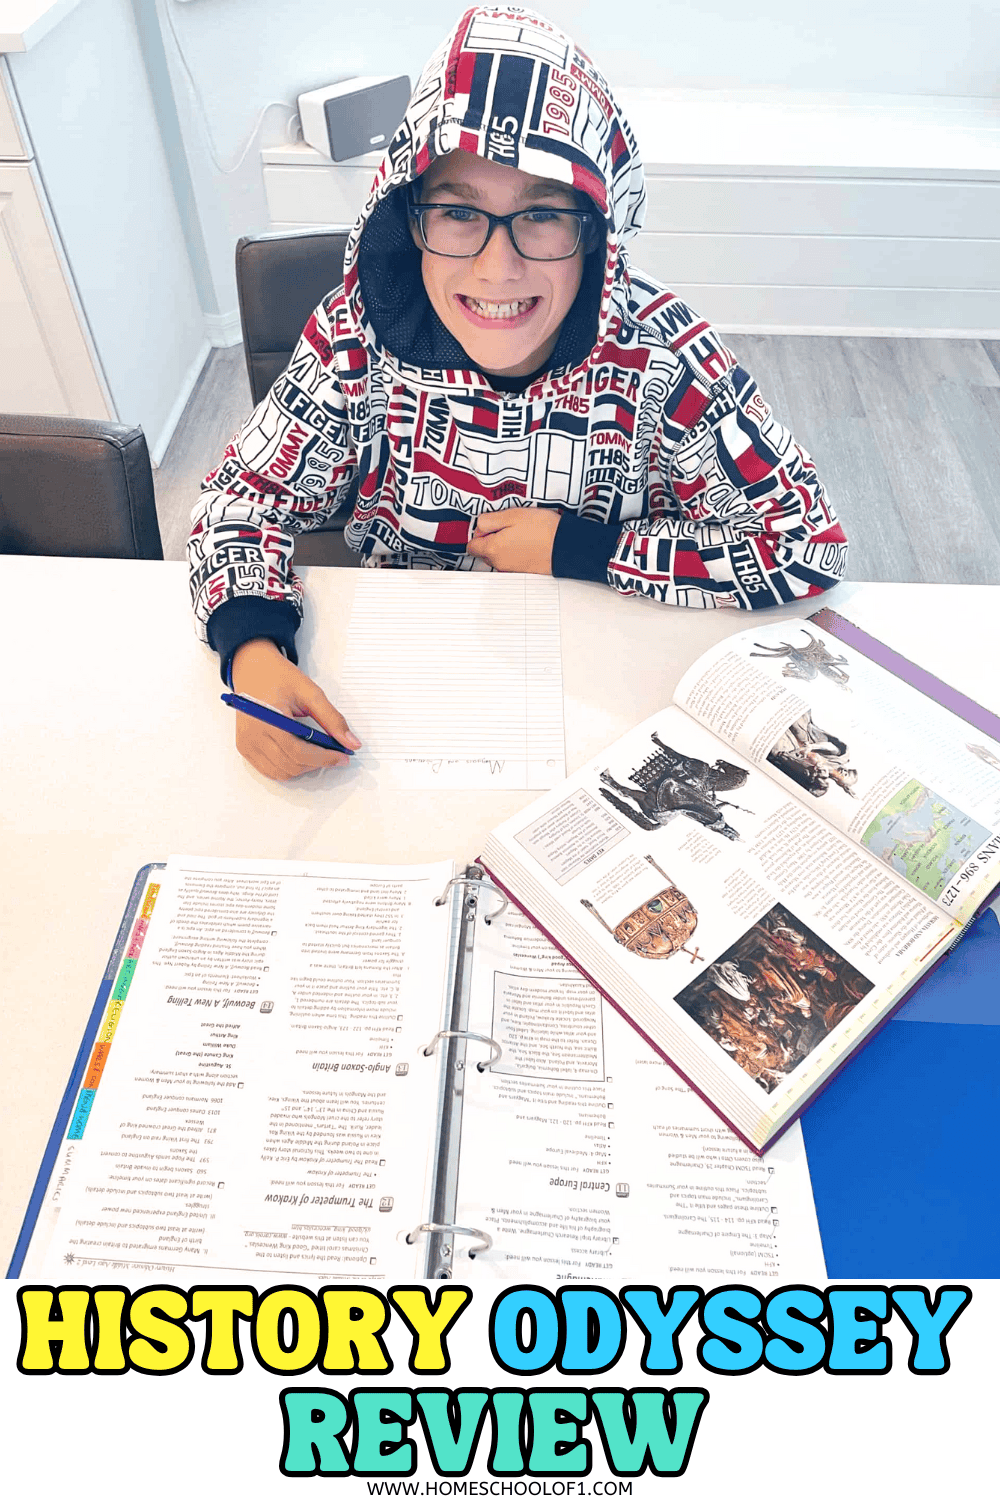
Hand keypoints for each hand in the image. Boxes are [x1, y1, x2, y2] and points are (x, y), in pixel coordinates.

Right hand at [230, 639, 360, 781]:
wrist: (252, 669)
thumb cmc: (279, 677)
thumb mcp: (310, 692)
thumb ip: (332, 719)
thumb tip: (351, 743)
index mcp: (268, 718)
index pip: (299, 752)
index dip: (325, 758)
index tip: (343, 757)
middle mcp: (253, 735)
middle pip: (291, 765)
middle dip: (318, 763)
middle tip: (334, 753)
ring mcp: (247, 744)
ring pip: (282, 773)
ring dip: (304, 769)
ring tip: (317, 753)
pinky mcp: (244, 748)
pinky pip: (270, 771)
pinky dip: (288, 769)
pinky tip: (300, 756)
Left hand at [466, 508, 559, 573]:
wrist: (565, 546)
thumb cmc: (542, 530)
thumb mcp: (511, 515)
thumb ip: (489, 520)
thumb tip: (479, 525)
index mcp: (493, 549)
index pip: (471, 545)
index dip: (479, 533)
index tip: (490, 525)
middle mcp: (499, 563)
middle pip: (484, 552)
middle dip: (491, 539)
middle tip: (507, 526)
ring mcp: (511, 569)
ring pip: (498, 557)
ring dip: (504, 545)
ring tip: (519, 532)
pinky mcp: (523, 571)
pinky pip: (511, 561)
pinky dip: (515, 552)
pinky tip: (527, 542)